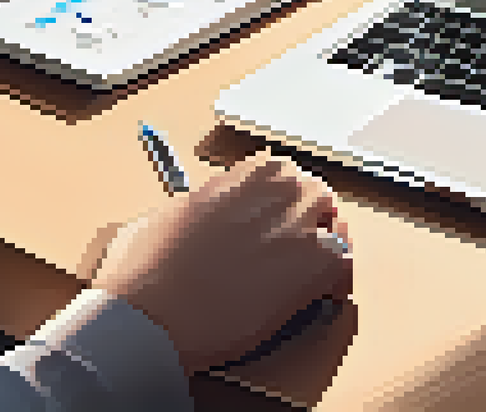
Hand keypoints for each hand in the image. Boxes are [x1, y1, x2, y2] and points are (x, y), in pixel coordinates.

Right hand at [90, 153, 353, 375]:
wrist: (151, 314)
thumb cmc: (142, 271)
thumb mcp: (160, 216)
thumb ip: (192, 208)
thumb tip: (196, 216)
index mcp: (238, 176)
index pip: (278, 172)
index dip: (277, 199)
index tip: (271, 216)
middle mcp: (273, 190)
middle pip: (312, 191)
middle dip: (306, 214)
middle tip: (293, 245)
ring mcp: (298, 225)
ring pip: (333, 220)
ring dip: (323, 240)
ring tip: (308, 268)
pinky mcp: (314, 266)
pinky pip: (344, 262)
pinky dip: (335, 277)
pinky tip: (318, 293)